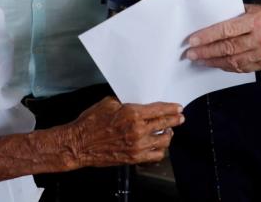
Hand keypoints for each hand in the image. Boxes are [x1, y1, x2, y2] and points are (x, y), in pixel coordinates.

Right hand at [68, 97, 183, 166]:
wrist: (80, 144)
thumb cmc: (91, 122)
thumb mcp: (108, 103)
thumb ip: (126, 102)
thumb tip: (138, 102)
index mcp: (132, 114)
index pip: (159, 110)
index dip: (171, 108)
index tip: (178, 107)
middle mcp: (137, 130)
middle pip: (164, 124)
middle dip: (175, 120)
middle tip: (180, 118)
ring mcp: (137, 146)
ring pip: (163, 141)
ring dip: (169, 135)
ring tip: (169, 132)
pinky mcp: (134, 158)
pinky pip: (155, 155)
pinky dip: (160, 150)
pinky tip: (159, 146)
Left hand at [185, 4, 260, 72]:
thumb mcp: (252, 9)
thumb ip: (233, 16)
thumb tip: (207, 22)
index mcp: (255, 21)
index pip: (226, 30)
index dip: (207, 37)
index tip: (192, 41)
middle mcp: (260, 38)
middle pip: (228, 48)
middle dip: (206, 52)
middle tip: (190, 54)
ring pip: (233, 61)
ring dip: (213, 62)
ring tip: (199, 60)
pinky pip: (242, 68)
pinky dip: (227, 66)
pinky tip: (216, 64)